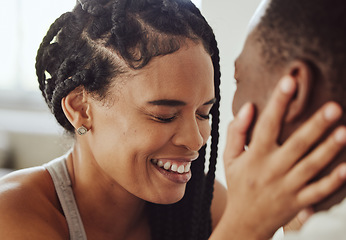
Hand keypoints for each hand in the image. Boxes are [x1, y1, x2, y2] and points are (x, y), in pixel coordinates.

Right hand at [221, 76, 345, 239]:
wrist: (245, 222)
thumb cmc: (239, 184)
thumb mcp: (230, 158)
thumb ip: (236, 132)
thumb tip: (249, 107)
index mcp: (255, 156)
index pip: (266, 125)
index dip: (278, 102)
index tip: (289, 81)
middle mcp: (272, 170)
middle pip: (296, 145)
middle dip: (314, 126)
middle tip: (333, 107)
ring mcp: (287, 187)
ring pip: (311, 166)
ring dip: (328, 149)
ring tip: (343, 131)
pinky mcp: (299, 202)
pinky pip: (318, 191)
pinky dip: (334, 181)